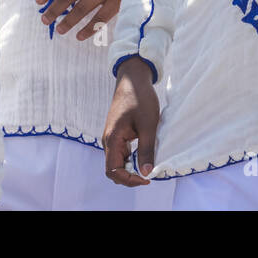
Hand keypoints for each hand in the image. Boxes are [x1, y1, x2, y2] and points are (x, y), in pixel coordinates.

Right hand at [102, 57, 159, 186]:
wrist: (133, 78)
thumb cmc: (140, 98)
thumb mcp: (148, 125)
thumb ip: (146, 150)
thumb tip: (146, 173)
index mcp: (112, 139)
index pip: (113, 171)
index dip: (129, 179)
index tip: (146, 178)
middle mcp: (108, 140)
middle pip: (113, 169)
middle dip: (129, 176)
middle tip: (148, 175)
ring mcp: (112, 137)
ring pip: (118, 162)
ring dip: (131, 168)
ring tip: (149, 164)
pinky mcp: (118, 133)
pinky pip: (122, 152)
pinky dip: (132, 158)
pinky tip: (145, 154)